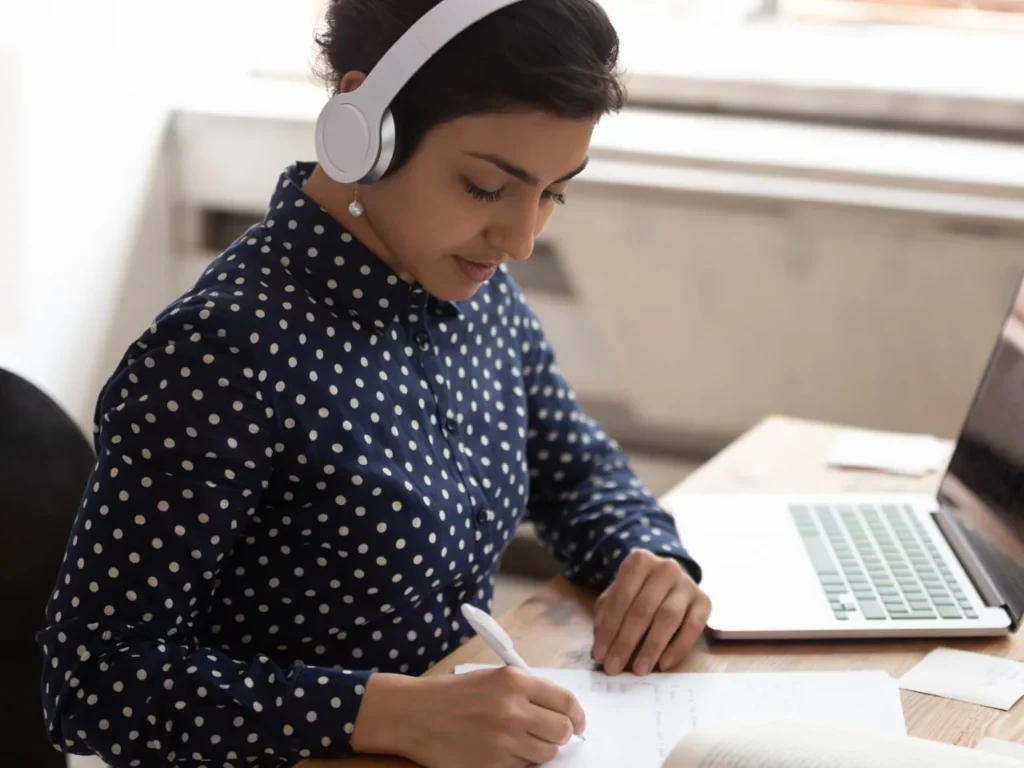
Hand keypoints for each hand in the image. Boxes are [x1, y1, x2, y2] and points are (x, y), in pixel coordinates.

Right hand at [352, 667, 585, 767]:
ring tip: (518, 742)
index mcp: (515, 682)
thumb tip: (561, 711)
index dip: (577, 715)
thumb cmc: (453, 695)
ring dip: (539, 751)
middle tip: (550, 734)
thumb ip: (527, 691)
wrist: (415, 714)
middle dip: (561, 735)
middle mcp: (513, 710)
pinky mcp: (493, 766)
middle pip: (562, 731)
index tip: (578, 723)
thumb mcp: (493, 678)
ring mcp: (504, 741)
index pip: (566, 702)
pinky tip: (500, 751)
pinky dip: (518, 763)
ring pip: (546, 755)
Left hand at [591, 549, 710, 675]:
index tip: (598, 655)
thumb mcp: (617, 596)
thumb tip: (600, 646)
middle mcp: (666, 567)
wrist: (671, 581)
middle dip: (626, 641)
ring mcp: (687, 583)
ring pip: (668, 617)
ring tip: (639, 669)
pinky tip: (663, 664)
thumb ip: (606, 616)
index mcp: (640, 561)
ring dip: (651, 647)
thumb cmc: (638, 591)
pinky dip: (677, 648)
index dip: (608, 628)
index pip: (621, 597)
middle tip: (614, 667)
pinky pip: (693, 627)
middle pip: (643, 609)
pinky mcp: (705, 601)